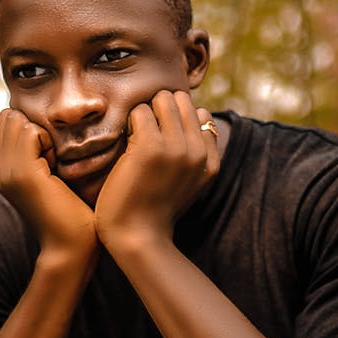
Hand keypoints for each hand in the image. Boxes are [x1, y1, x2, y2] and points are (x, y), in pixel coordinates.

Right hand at [0, 109, 97, 256]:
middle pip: (10, 117)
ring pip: (18, 120)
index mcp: (3, 171)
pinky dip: (49, 141)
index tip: (51, 156)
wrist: (71, 249)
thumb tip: (47, 129)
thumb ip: (42, 156)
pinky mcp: (23, 174)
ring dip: (43, 134)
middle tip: (53, 157)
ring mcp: (7, 172)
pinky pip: (32, 132)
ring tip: (54, 163)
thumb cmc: (73, 215)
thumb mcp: (52, 179)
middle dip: (35, 127)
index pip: (8, 122)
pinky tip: (57, 166)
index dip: (33, 129)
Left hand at [94, 90, 219, 249]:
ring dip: (145, 113)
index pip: (201, 114)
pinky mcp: (151, 147)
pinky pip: (140, 111)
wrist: (138, 238)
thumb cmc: (153, 210)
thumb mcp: (188, 183)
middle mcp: (198, 151)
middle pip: (182, 99)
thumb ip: (195, 154)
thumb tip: (195, 114)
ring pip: (162, 99)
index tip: (162, 139)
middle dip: (161, 109)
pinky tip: (126, 145)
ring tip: (136, 138)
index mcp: (211, 160)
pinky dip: (130, 122)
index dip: (177, 120)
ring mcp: (176, 147)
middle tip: (146, 134)